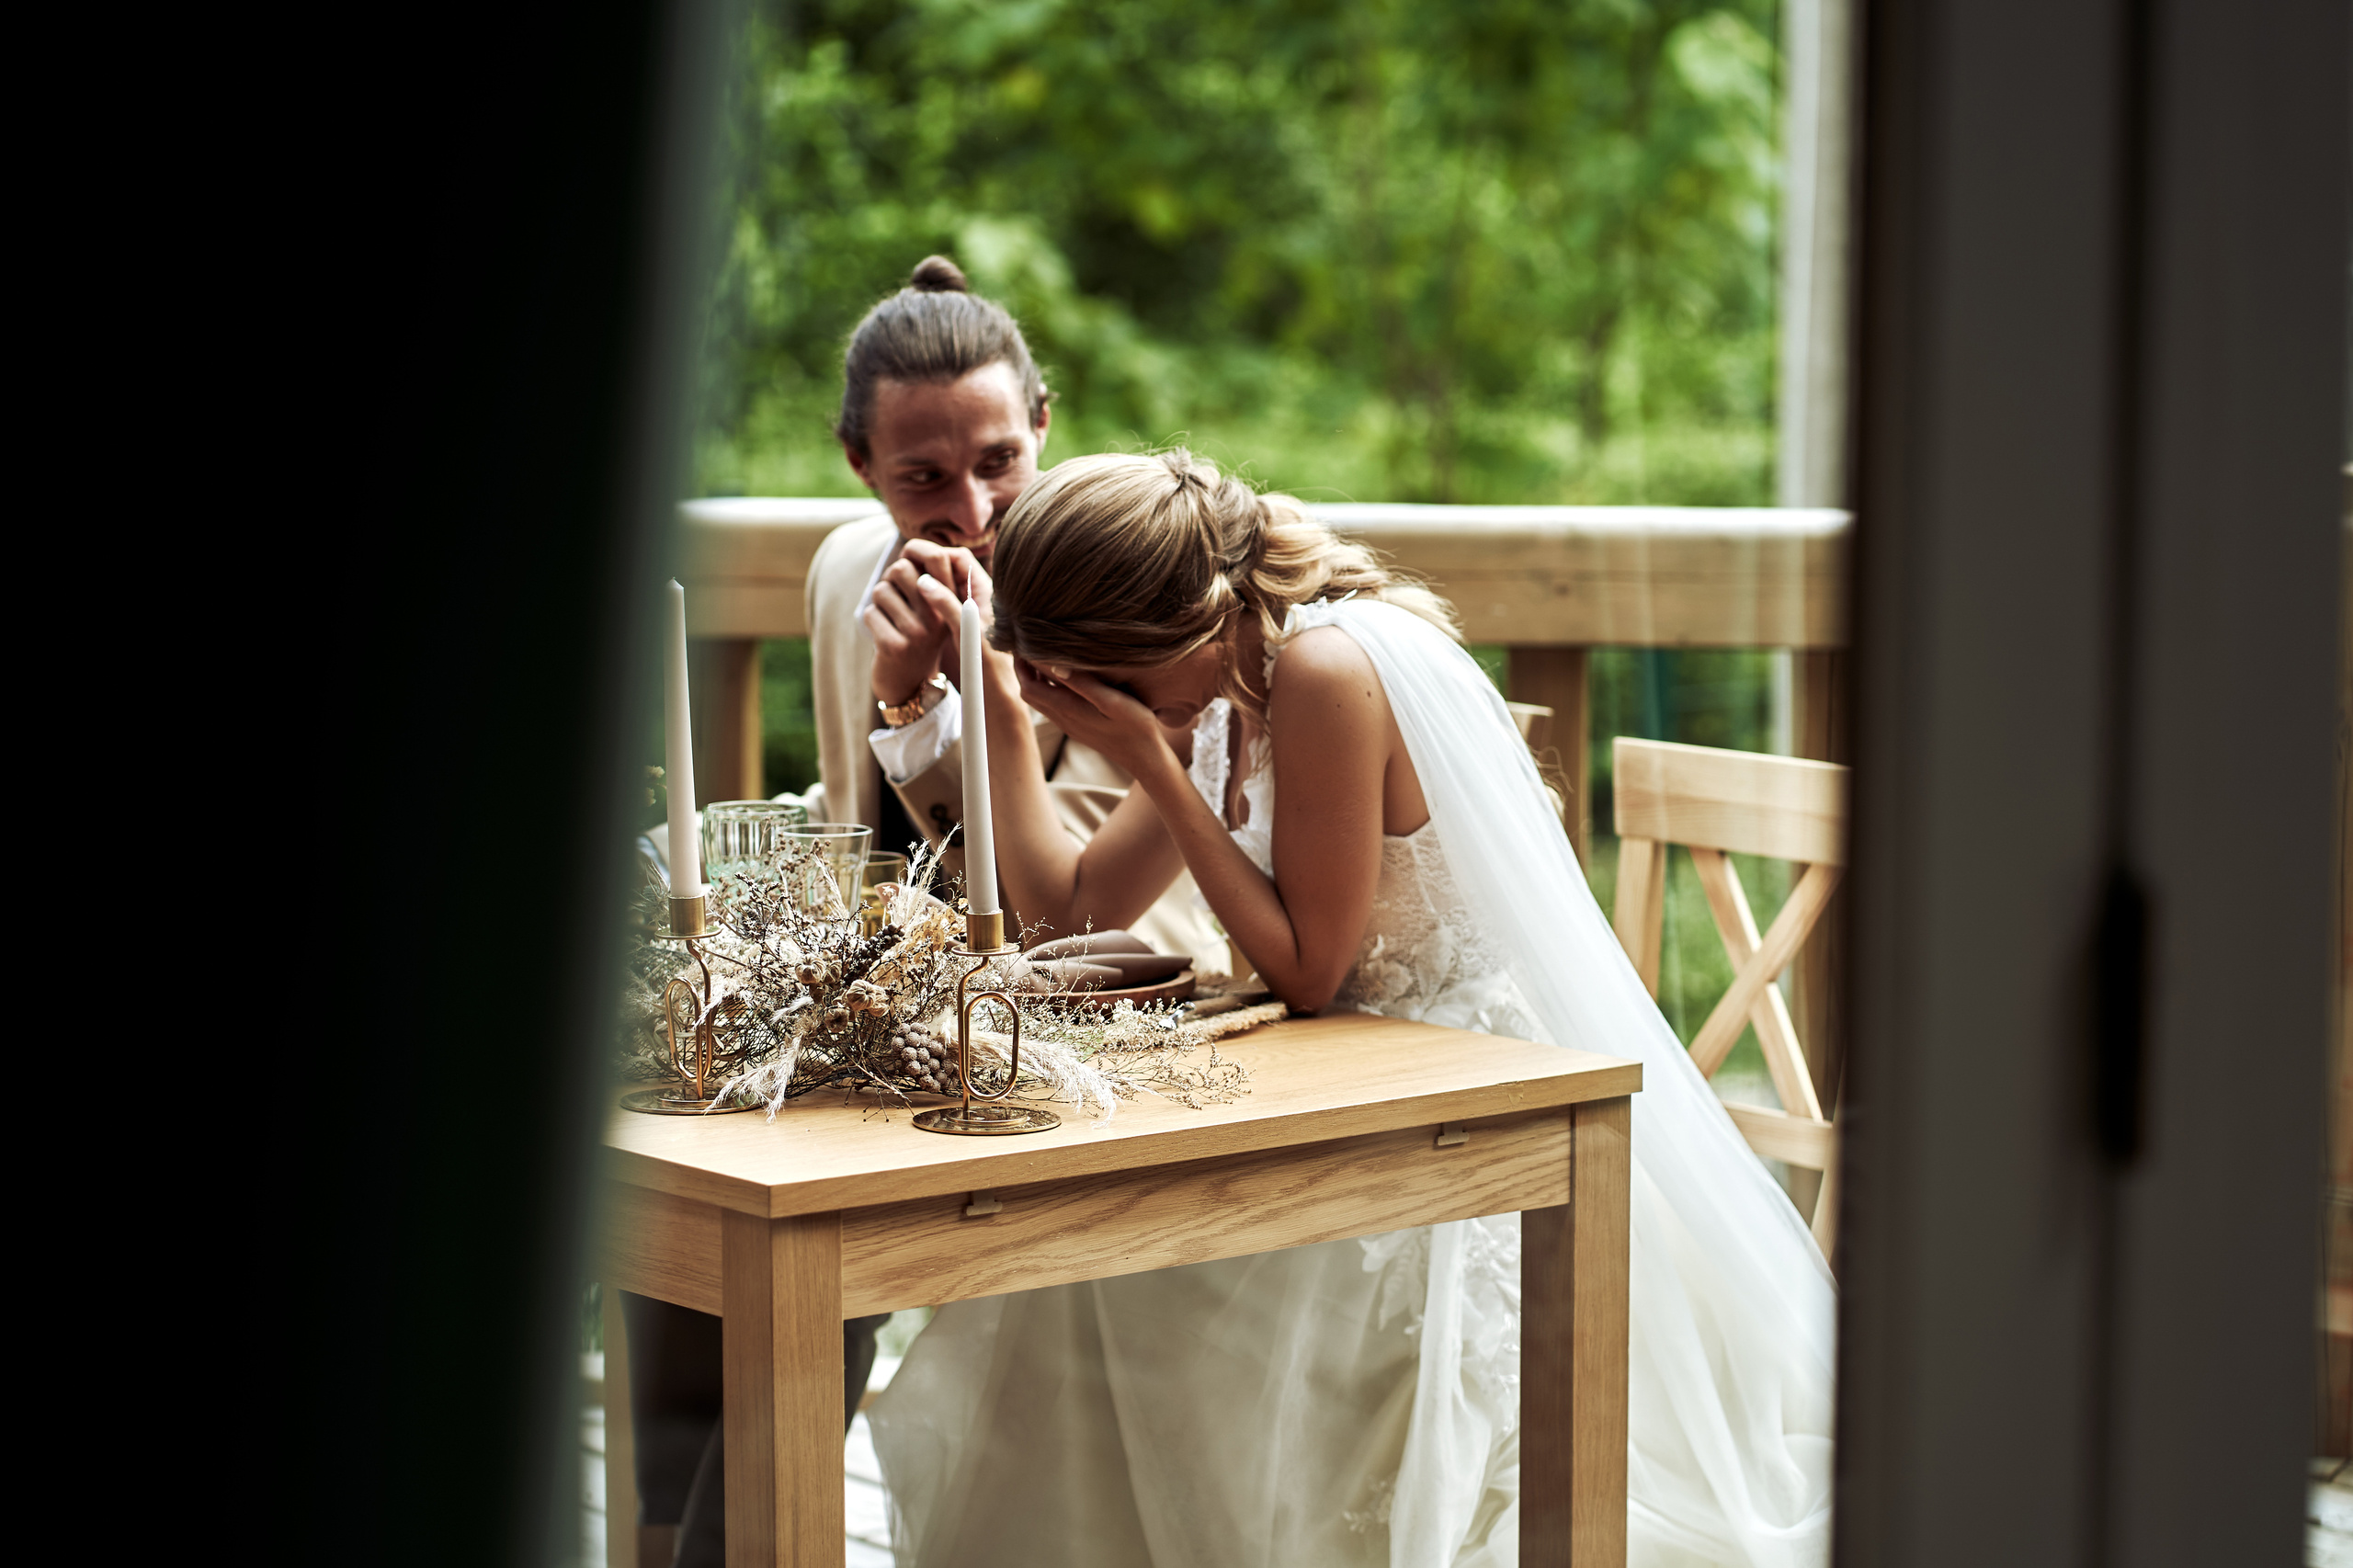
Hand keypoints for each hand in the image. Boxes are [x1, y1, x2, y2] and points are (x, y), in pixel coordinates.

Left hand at [865, 540, 983, 703]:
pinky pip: (870, 613)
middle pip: (901, 568)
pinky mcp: (895, 646)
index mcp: (953, 603)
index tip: (909, 560)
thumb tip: (911, 548)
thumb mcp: (935, 610)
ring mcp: (918, 633)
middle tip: (897, 597)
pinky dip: (872, 620)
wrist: (911, 685)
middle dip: (890, 579)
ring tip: (892, 620)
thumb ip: (930, 580)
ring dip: (879, 603)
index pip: (938, 557)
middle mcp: (940, 617)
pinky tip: (884, 634)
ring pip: (881, 591)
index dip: (915, 551)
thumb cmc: (919, 637)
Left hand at [1014, 657, 1174, 781]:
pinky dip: (1049, 688)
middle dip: (1024, 670)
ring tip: (1043, 656)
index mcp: (1067, 710)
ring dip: (1036, 679)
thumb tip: (1056, 665)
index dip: (1021, 665)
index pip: (1028, 687)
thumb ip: (1085, 684)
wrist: (1145, 758)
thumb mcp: (1113, 701)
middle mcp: (1063, 719)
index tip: (1024, 642)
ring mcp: (1069, 725)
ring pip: (1040, 700)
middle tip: (1029, 646)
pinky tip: (1064, 677)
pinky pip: (1053, 706)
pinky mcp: (1078, 728)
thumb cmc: (1135, 727)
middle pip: (1028, 694)